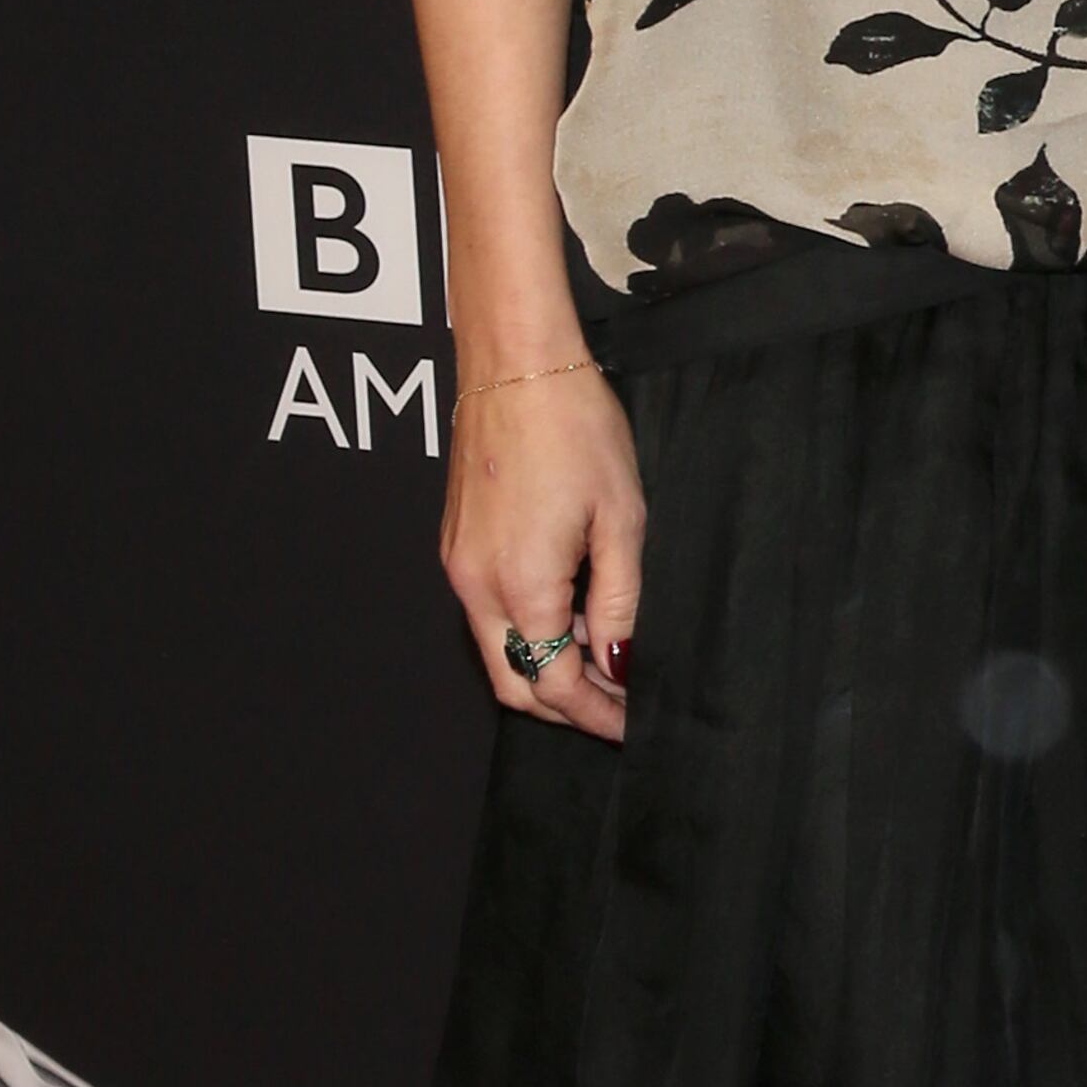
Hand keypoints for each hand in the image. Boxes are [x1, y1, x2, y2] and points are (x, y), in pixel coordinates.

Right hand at [442, 354, 643, 741]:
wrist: (515, 363)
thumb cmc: (574, 427)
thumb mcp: (621, 519)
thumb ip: (619, 601)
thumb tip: (618, 662)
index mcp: (519, 586)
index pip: (555, 685)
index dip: (597, 714)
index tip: (632, 722)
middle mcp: (475, 585)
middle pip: (513, 684)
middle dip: (564, 707)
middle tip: (616, 708)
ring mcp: (458, 564)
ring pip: (496, 652)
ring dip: (544, 669)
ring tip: (602, 658)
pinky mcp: (455, 543)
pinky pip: (486, 614)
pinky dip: (525, 632)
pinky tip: (569, 614)